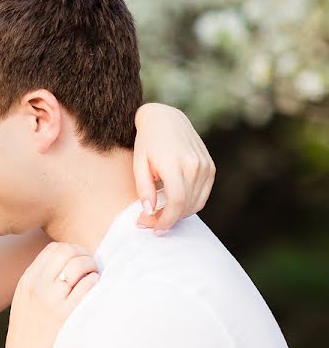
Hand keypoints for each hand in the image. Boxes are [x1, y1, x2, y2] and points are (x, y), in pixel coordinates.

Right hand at [1, 243, 98, 347]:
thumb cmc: (29, 331)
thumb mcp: (25, 299)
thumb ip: (40, 280)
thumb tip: (66, 263)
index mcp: (27, 280)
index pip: (53, 249)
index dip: (71, 250)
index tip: (79, 260)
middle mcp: (38, 286)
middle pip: (66, 251)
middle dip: (83, 254)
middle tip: (91, 266)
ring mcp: (51, 300)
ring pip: (79, 265)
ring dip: (92, 266)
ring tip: (95, 276)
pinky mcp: (66, 314)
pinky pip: (87, 286)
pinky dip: (95, 281)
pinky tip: (95, 288)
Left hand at [133, 103, 214, 232]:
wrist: (166, 118)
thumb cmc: (147, 142)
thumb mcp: (138, 163)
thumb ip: (144, 189)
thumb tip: (149, 212)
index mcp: (175, 163)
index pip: (176, 202)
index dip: (165, 220)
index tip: (152, 228)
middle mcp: (195, 165)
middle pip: (186, 206)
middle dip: (167, 220)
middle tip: (149, 223)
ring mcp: (206, 166)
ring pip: (195, 203)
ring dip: (178, 215)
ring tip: (158, 215)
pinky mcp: (210, 168)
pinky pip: (202, 195)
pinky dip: (188, 205)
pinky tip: (172, 205)